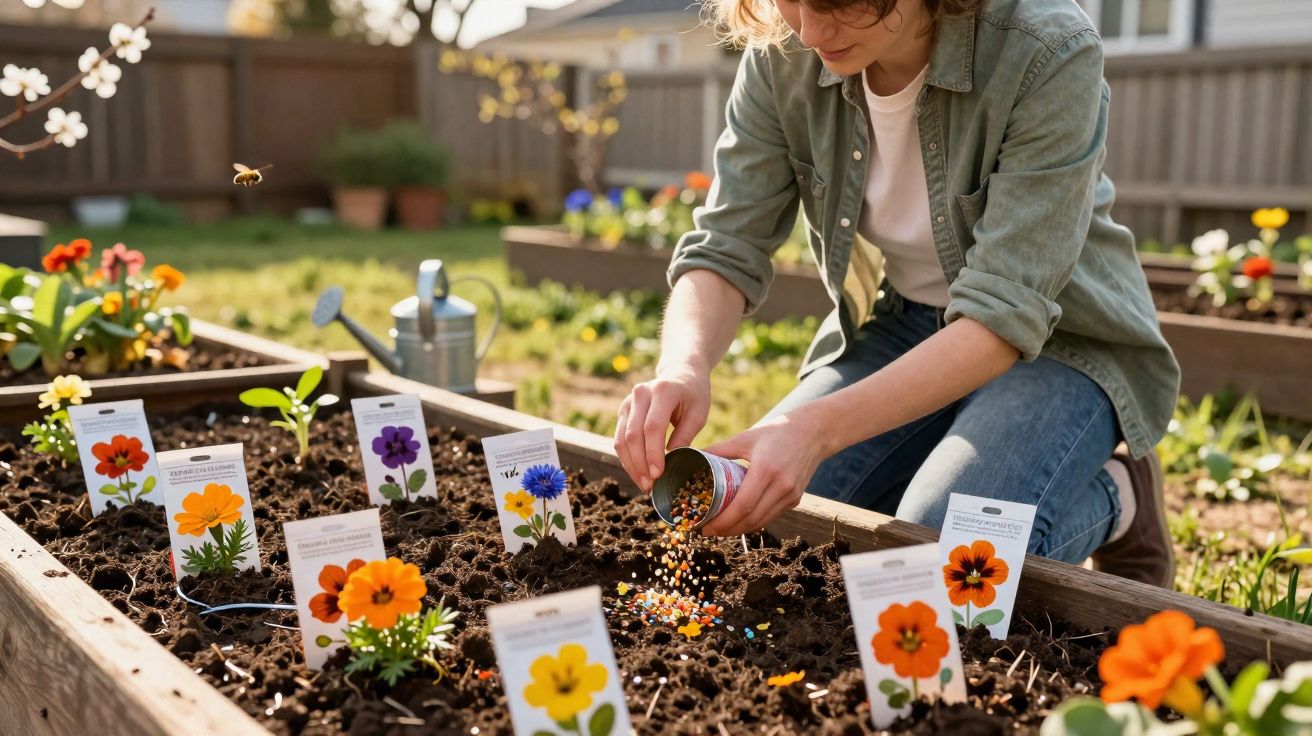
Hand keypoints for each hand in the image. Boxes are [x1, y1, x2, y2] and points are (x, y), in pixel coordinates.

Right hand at [614, 364, 710, 492]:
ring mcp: (628, 402)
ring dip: (631, 465)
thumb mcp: (698, 413)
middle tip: (650, 486)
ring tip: (644, 485)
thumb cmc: (694, 395)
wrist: (680, 373)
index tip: (658, 475)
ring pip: (622, 440)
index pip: (652, 427)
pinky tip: (638, 473)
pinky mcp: (623, 411)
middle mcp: (640, 393)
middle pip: (633, 435)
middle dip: (640, 464)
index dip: (653, 454)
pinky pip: (619, 439)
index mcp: (663, 390)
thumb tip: (671, 461)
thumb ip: (685, 436)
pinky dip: (627, 459)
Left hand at [699, 408, 828, 536]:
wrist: (814, 432)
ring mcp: (790, 495)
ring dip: (739, 530)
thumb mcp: (745, 437)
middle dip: (726, 530)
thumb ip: (719, 449)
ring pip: (761, 522)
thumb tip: (693, 457)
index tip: (704, 526)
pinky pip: (770, 517)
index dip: (722, 521)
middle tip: (707, 530)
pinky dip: (753, 522)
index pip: (742, 506)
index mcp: (766, 469)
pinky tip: (739, 521)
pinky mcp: (795, 499)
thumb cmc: (776, 432)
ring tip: (719, 528)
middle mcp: (781, 485)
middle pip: (750, 519)